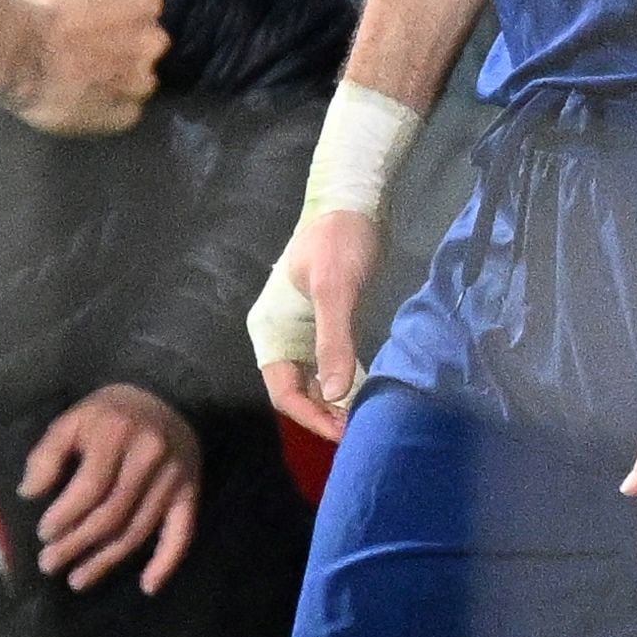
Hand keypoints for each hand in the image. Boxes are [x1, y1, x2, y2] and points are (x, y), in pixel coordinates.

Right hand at [0, 0, 163, 135]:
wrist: (15, 51)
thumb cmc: (35, 4)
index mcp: (142, 3)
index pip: (145, 3)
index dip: (120, 7)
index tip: (97, 12)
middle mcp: (150, 43)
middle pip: (146, 44)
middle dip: (125, 44)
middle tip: (90, 46)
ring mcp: (136, 83)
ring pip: (138, 81)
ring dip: (119, 79)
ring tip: (87, 79)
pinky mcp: (119, 116)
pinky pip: (123, 113)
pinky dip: (109, 109)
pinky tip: (85, 104)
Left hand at [21, 381, 203, 592]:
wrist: (169, 395)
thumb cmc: (110, 413)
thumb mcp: (73, 419)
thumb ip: (48, 454)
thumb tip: (29, 494)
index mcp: (116, 434)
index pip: (90, 487)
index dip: (65, 515)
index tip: (43, 534)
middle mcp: (150, 458)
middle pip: (111, 515)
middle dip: (77, 544)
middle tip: (50, 564)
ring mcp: (174, 478)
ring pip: (138, 531)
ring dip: (107, 561)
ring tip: (78, 580)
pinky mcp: (191, 493)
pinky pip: (182, 533)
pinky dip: (166, 563)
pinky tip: (147, 587)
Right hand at [256, 205, 381, 441]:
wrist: (353, 202)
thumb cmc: (339, 242)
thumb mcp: (337, 290)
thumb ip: (333, 342)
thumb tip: (333, 394)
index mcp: (270, 330)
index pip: (282, 391)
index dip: (310, 417)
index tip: (341, 433)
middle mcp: (280, 336)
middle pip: (296, 391)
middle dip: (324, 415)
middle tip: (358, 431)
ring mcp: (302, 332)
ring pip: (313, 381)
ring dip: (335, 402)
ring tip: (363, 419)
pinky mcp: (324, 324)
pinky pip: (329, 365)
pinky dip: (344, 382)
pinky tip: (365, 393)